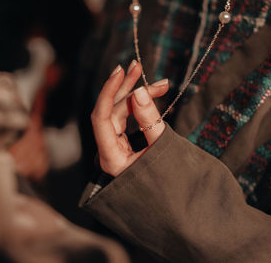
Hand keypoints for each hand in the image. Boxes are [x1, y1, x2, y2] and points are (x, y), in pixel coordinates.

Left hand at [91, 61, 168, 175]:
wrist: (170, 202)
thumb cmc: (167, 181)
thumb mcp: (161, 149)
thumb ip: (150, 121)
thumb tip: (139, 92)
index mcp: (111, 157)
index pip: (101, 117)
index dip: (109, 92)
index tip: (121, 72)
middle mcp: (108, 150)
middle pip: (112, 111)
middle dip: (129, 89)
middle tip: (139, 67)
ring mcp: (114, 146)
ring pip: (121, 113)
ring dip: (138, 95)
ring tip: (160, 83)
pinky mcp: (122, 143)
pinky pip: (127, 120)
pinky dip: (140, 107)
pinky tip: (153, 95)